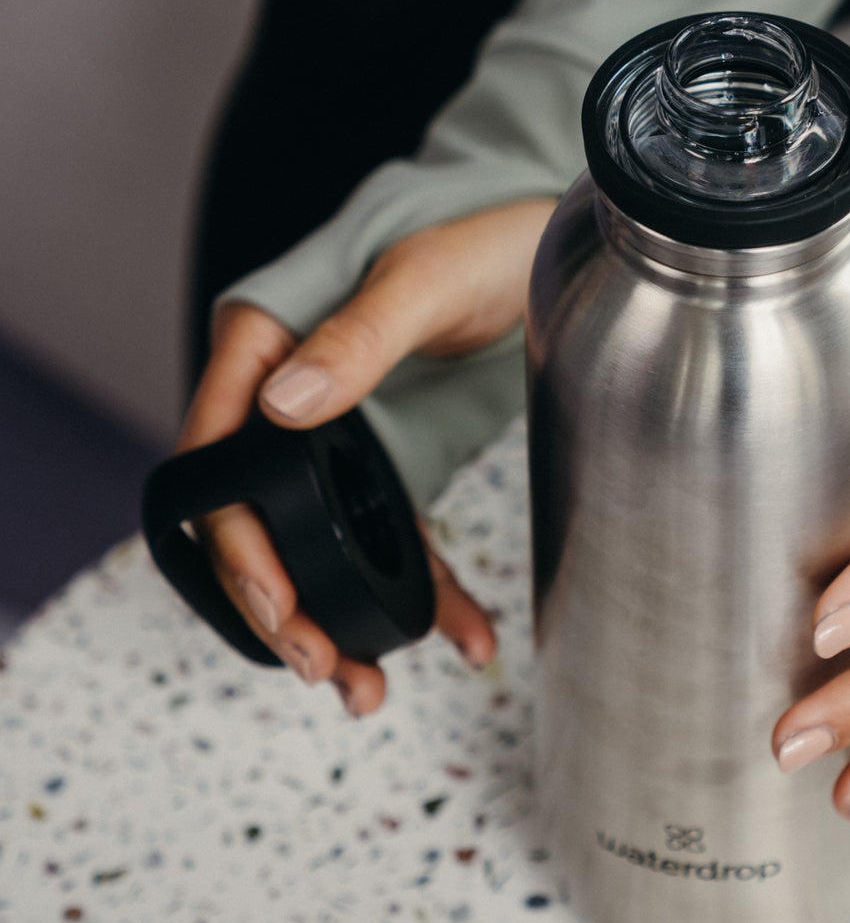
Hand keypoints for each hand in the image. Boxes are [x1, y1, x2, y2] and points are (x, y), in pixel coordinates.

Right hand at [177, 200, 556, 715]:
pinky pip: (397, 540)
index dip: (236, 543)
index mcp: (265, 340)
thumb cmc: (478, 232)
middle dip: (285, 606)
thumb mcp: (422, 278)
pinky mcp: (395, 459)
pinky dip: (425, 595)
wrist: (559, 234)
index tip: (276, 605)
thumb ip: (356, 338)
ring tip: (370, 690)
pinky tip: (463, 638)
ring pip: (323, 546)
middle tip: (323, 668)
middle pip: (260, 521)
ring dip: (346, 621)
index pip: (218, 460)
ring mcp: (340, 435)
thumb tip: (281, 403)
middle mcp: (287, 394)